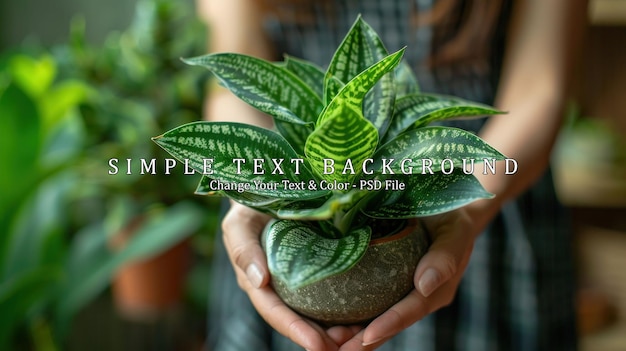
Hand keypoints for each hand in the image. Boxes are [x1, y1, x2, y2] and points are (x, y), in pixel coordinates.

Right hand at [222, 202, 361, 349]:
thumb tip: (259, 282)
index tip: (318, 345)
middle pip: (299, 320)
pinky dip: (345, 307)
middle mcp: (278, 288)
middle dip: (322, 339)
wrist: (267, 188)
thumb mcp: (239, 223)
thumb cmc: (249, 206)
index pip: (275, 312)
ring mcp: (297, 282)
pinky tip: (365, 313)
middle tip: (348, 346)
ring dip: (336, 329)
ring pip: (316, 313)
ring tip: (360, 337)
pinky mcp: (315, 271)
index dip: (296, 330)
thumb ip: (244, 250)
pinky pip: (330, 293)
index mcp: (257, 282)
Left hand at [338, 208, 477, 349]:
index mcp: (435, 290)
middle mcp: (417, 296)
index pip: (409, 311)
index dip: (388, 325)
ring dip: (351, 331)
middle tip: (336, 350)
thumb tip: (425, 285)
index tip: (366, 337)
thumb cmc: (453, 216)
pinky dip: (349, 309)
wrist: (448, 206)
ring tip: (325, 341)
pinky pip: (368, 298)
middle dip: (362, 341)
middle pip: (388, 323)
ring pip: (375, 316)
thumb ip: (444, 257)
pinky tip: (325, 315)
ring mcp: (401, 290)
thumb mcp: (455, 231)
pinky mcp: (387, 281)